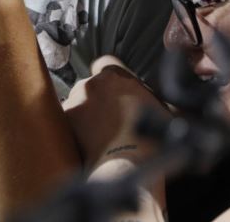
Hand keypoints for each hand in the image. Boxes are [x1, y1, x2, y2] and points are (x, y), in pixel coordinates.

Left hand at [63, 55, 169, 169]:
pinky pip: (68, 121)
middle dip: (99, 98)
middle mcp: (91, 82)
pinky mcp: (65, 122)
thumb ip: (153, 96)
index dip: (111, 78)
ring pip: (78, 103)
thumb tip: (157, 96)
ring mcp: (74, 101)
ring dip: (85, 113)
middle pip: (91, 85)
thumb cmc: (151, 139)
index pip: (107, 63)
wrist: (126, 166)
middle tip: (111, 119)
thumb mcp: (164, 110)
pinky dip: (75, 129)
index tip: (116, 92)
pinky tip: (87, 144)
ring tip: (99, 136)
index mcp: (116, 75)